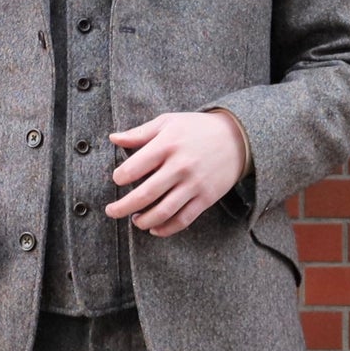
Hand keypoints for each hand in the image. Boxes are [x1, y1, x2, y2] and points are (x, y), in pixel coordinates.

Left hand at [104, 110, 247, 236]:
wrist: (238, 138)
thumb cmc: (197, 128)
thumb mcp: (168, 122)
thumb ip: (139, 133)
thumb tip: (113, 138)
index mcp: (167, 145)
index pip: (134, 168)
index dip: (120, 177)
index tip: (117, 180)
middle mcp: (180, 166)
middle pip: (145, 194)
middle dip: (122, 207)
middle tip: (111, 211)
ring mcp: (194, 184)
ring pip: (163, 211)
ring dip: (143, 221)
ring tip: (134, 221)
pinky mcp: (206, 198)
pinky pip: (183, 219)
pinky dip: (166, 229)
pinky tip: (154, 228)